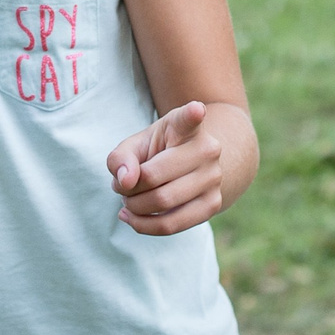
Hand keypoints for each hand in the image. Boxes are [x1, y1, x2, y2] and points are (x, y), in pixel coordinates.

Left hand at [106, 101, 225, 234]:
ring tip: (128, 201)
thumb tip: (125, 182)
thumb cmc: (158, 153)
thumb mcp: (135, 145)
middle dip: (128, 188)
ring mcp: (214, 177)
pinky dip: (145, 225)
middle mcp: (207, 149)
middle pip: (153, 177)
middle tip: (122, 187)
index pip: (189, 118)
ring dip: (135, 207)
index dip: (192, 114)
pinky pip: (172, 225)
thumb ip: (120, 158)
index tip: (195, 109)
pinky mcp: (213, 205)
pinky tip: (133, 217)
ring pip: (163, 203)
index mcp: (186, 126)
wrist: (192, 167)